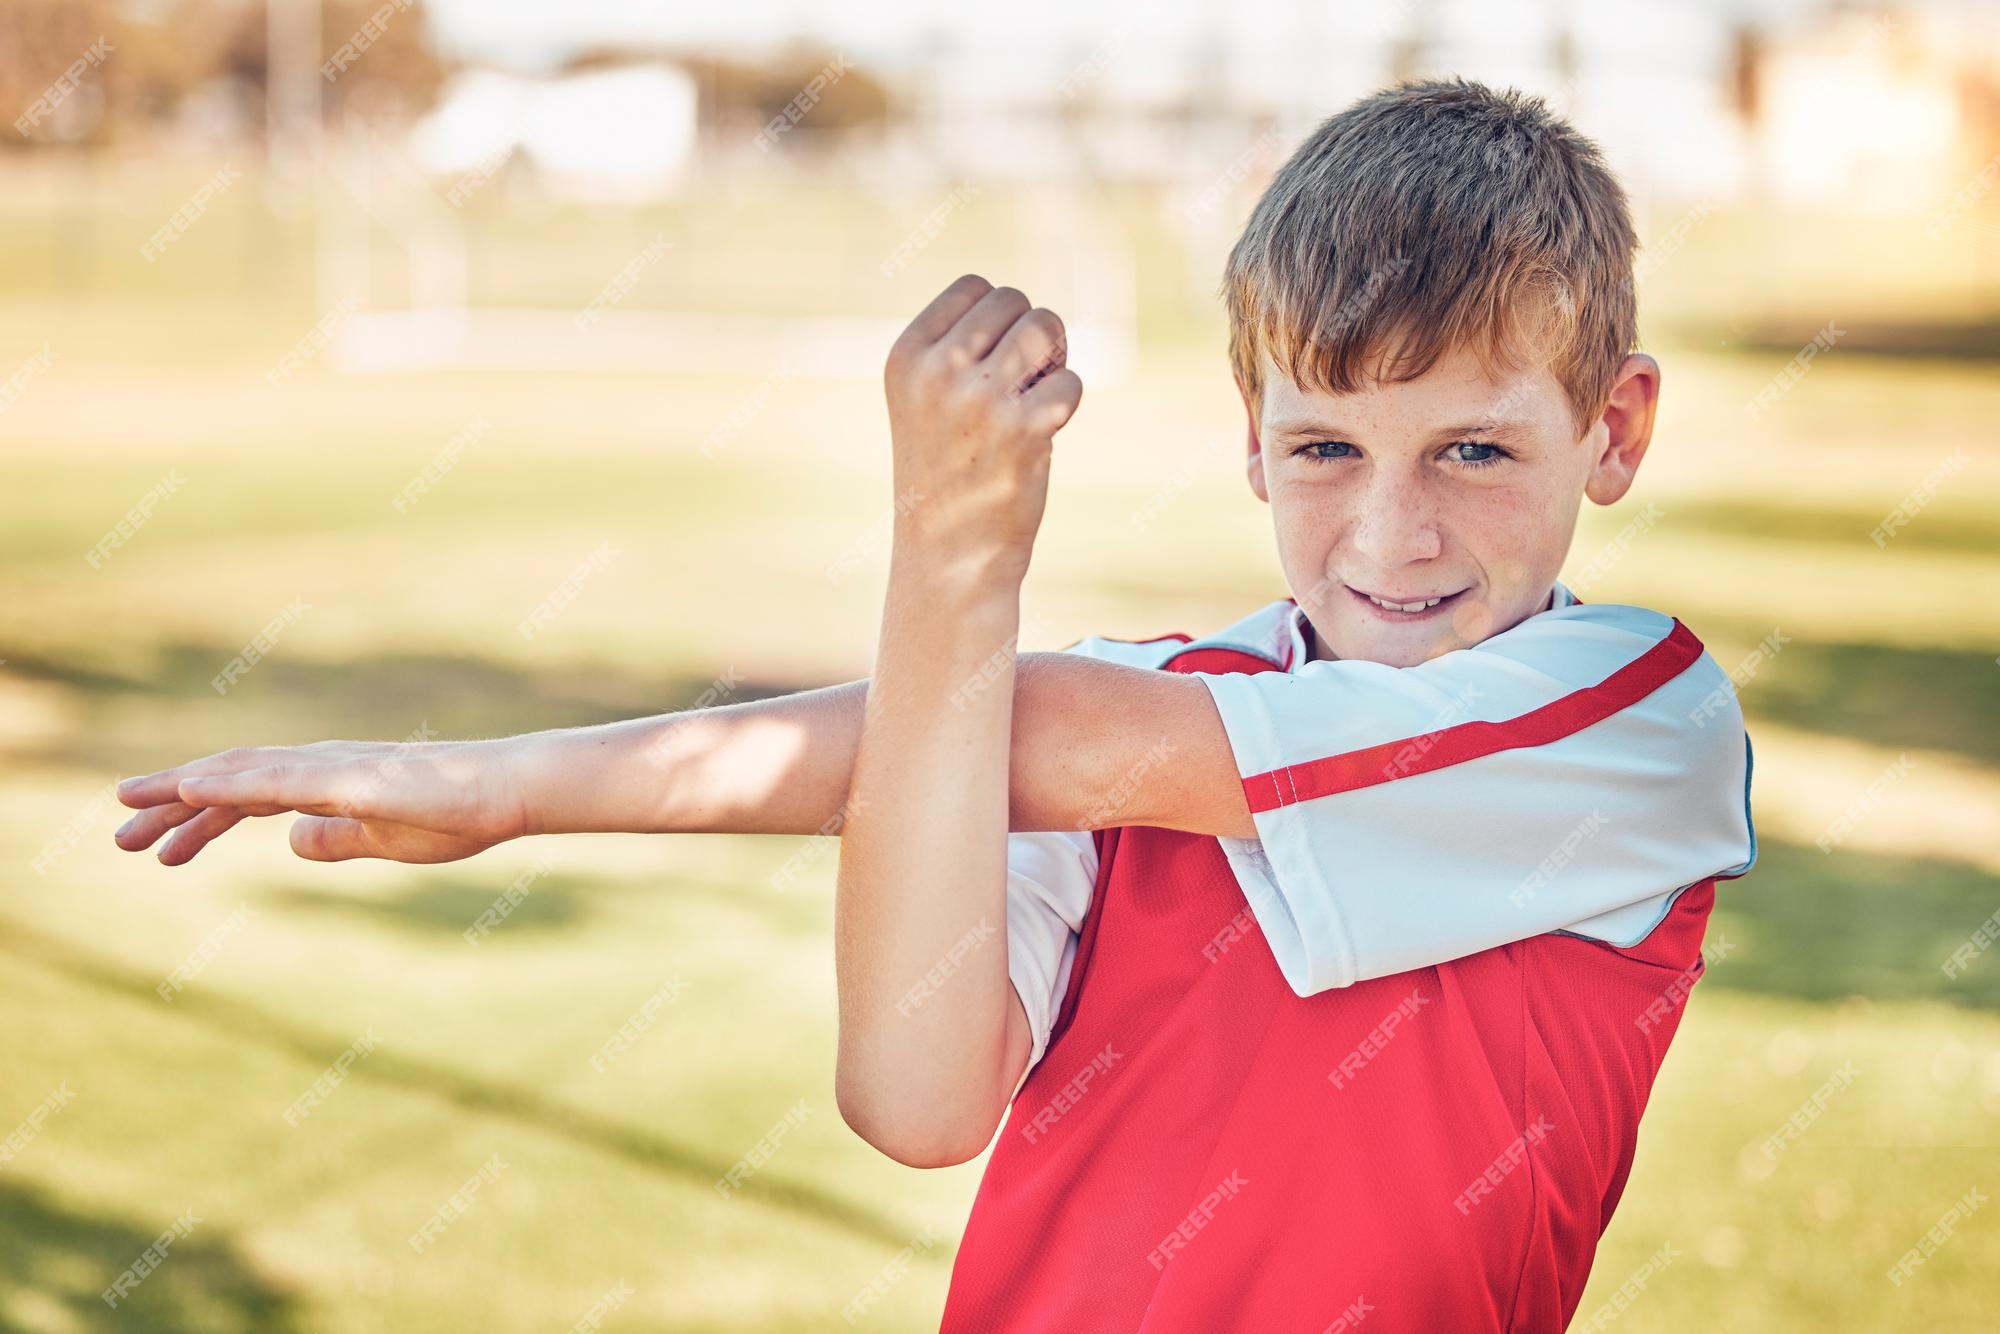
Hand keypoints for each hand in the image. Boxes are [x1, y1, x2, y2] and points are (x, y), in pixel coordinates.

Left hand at [113, 738, 528, 865]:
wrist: (508, 790)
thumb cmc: (459, 811)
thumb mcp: (386, 840)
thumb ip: (339, 840)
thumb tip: (293, 844)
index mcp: (328, 783)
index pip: (245, 798)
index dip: (196, 819)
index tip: (158, 848)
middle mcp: (318, 766)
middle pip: (228, 781)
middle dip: (169, 807)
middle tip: (118, 839)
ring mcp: (330, 767)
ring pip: (238, 774)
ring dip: (179, 791)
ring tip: (128, 810)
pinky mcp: (346, 777)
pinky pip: (274, 782)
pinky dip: (226, 785)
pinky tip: (189, 790)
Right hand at [882, 274, 1083, 583]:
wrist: (947, 554)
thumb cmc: (946, 469)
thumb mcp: (928, 397)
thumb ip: (962, 346)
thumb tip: (1033, 312)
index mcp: (905, 356)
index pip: (973, 286)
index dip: (998, 317)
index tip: (992, 361)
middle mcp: (937, 372)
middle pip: (1014, 301)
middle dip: (1029, 334)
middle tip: (1020, 383)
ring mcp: (979, 400)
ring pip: (1045, 327)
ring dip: (1053, 359)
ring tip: (1034, 397)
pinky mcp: (1024, 430)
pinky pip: (1070, 380)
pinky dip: (1066, 401)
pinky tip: (1044, 432)